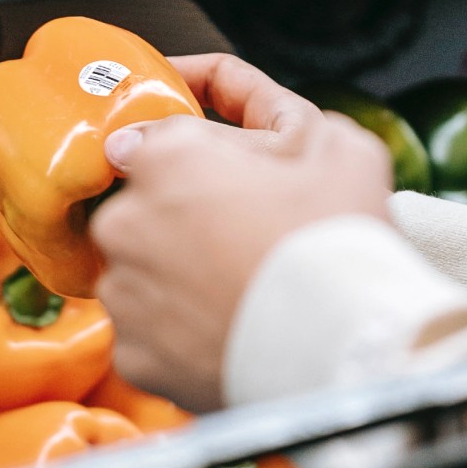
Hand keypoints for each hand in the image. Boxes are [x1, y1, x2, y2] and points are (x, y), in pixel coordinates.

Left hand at [91, 53, 393, 411]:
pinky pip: (147, 332)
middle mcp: (124, 222)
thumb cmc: (339, 241)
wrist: (342, 352)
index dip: (195, 157)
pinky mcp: (131, 354)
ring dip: (178, 275)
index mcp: (164, 159)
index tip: (222, 174)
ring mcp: (123, 293)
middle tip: (244, 238)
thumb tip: (236, 125)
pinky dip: (177, 332)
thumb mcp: (332, 143)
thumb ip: (272, 113)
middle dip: (184, 218)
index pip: (152, 142)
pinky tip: (225, 330)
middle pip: (143, 210)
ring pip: (141, 273)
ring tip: (239, 290)